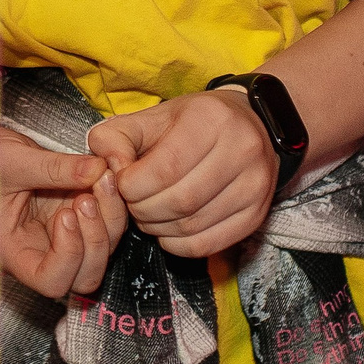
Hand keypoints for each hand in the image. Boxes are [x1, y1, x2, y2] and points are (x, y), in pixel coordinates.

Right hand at [0, 132, 127, 297]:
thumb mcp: (13, 160)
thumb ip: (54, 167)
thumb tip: (97, 168)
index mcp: (14, 252)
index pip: (50, 281)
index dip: (68, 256)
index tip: (64, 215)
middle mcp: (42, 252)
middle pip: (84, 276)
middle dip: (96, 239)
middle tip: (86, 196)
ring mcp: (62, 237)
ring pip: (102, 251)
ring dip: (109, 218)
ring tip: (98, 177)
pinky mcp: (77, 218)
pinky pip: (106, 225)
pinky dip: (112, 204)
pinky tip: (103, 174)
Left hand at [85, 90, 276, 257]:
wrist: (250, 126)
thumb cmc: (192, 123)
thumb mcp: (150, 118)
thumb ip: (115, 137)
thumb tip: (107, 170)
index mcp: (212, 119)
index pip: (164, 169)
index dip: (131, 186)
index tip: (123, 184)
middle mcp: (242, 151)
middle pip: (178, 201)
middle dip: (143, 209)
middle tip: (133, 202)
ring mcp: (255, 186)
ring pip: (191, 226)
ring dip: (158, 228)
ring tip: (149, 212)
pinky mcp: (256, 215)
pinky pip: (207, 245)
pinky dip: (178, 245)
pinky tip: (168, 228)